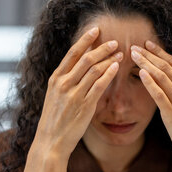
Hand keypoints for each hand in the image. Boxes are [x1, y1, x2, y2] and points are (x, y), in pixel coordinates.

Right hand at [34, 27, 122, 156]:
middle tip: (115, 41)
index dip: (85, 40)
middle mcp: (63, 83)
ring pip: (93, 70)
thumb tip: (78, 69)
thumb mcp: (55, 97)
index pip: (72, 53)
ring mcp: (73, 94)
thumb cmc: (55, 120)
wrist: (51, 141)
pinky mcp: (84, 105)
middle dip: (101, 48)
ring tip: (120, 53)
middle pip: (85, 58)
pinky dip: (108, 74)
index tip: (96, 30)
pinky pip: (98, 85)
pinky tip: (117, 67)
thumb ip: (65, 82)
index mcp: (55, 79)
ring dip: (108, 59)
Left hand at [130, 40, 171, 159]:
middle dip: (149, 55)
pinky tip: (140, 73)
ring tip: (133, 55)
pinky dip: (149, 82)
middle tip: (134, 46)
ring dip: (146, 63)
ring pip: (161, 76)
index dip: (160, 52)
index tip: (147, 43)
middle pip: (166, 66)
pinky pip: (159, 94)